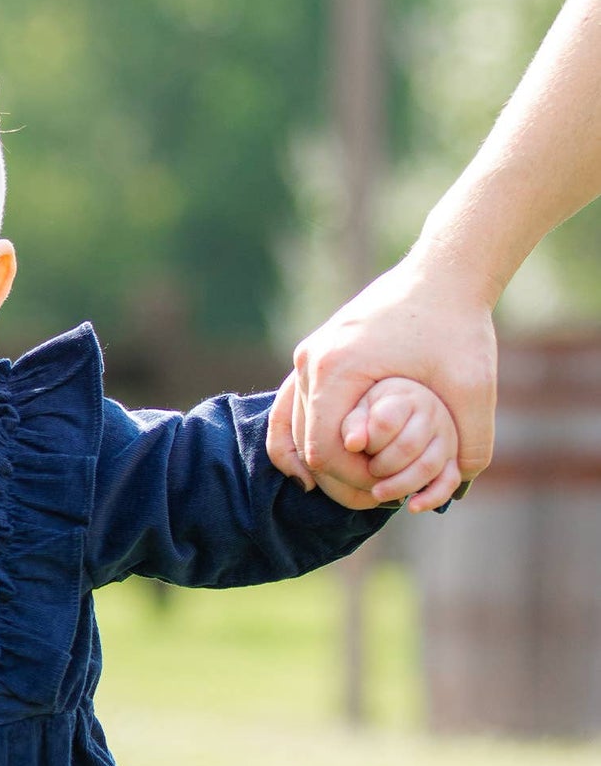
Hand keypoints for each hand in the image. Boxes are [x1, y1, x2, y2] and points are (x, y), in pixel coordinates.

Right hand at [267, 253, 496, 489]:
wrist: (445, 272)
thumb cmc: (460, 326)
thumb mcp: (475, 387)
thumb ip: (473, 441)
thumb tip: (458, 489)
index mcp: (339, 368)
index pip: (325, 450)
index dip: (352, 480)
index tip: (386, 490)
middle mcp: (312, 360)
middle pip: (304, 442)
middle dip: (336, 475)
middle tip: (373, 493)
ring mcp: (308, 354)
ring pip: (291, 426)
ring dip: (316, 460)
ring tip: (342, 487)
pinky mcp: (314, 352)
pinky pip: (292, 406)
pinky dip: (298, 438)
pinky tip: (312, 466)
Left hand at [338, 376, 462, 511]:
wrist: (398, 416)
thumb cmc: (373, 413)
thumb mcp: (358, 410)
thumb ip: (353, 423)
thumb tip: (352, 444)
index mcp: (406, 395)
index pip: (384, 422)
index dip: (368, 442)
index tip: (355, 447)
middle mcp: (434, 412)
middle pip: (407, 446)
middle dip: (381, 466)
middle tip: (367, 471)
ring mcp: (448, 437)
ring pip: (427, 466)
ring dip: (399, 485)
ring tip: (377, 492)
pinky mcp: (454, 459)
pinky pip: (449, 481)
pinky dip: (431, 497)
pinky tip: (412, 507)